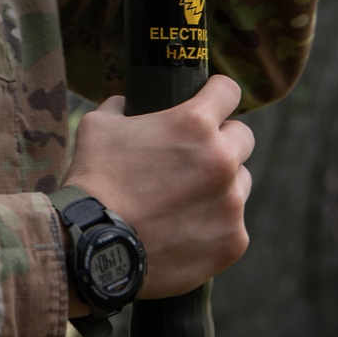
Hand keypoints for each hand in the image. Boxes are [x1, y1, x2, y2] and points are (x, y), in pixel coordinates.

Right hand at [62, 75, 253, 303]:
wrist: (95, 245)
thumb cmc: (94, 179)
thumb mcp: (99, 124)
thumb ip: (122, 107)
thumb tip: (127, 104)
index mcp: (194, 124)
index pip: (228, 91)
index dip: (217, 92)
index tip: (211, 100)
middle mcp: (222, 160)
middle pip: (243, 137)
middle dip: (223, 140)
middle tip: (194, 154)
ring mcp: (231, 204)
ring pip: (241, 182)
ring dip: (222, 183)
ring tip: (186, 197)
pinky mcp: (233, 241)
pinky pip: (233, 223)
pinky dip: (214, 223)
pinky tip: (184, 228)